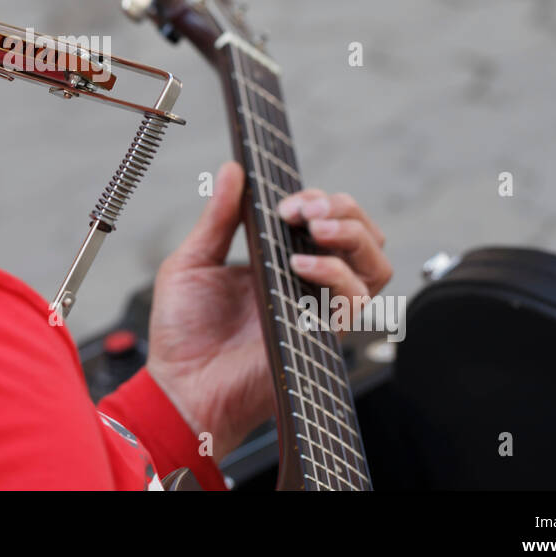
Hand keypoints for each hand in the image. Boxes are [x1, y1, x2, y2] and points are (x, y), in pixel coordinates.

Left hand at [145, 162, 391, 460]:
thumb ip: (217, 217)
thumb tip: (233, 170)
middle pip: (364, 236)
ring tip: (313, 227)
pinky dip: (334, 274)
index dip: (318, 199)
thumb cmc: (183, 333)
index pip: (328, 219)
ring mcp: (318, 310)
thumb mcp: (193, 261)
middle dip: (342, 208)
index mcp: (281, 261)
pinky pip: (355, 300)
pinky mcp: (322, 336)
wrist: (178, 386)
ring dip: (351, 235)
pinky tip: (298, 266)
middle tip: (303, 209)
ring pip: (376, 265)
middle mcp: (308, 284)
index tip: (285, 198)